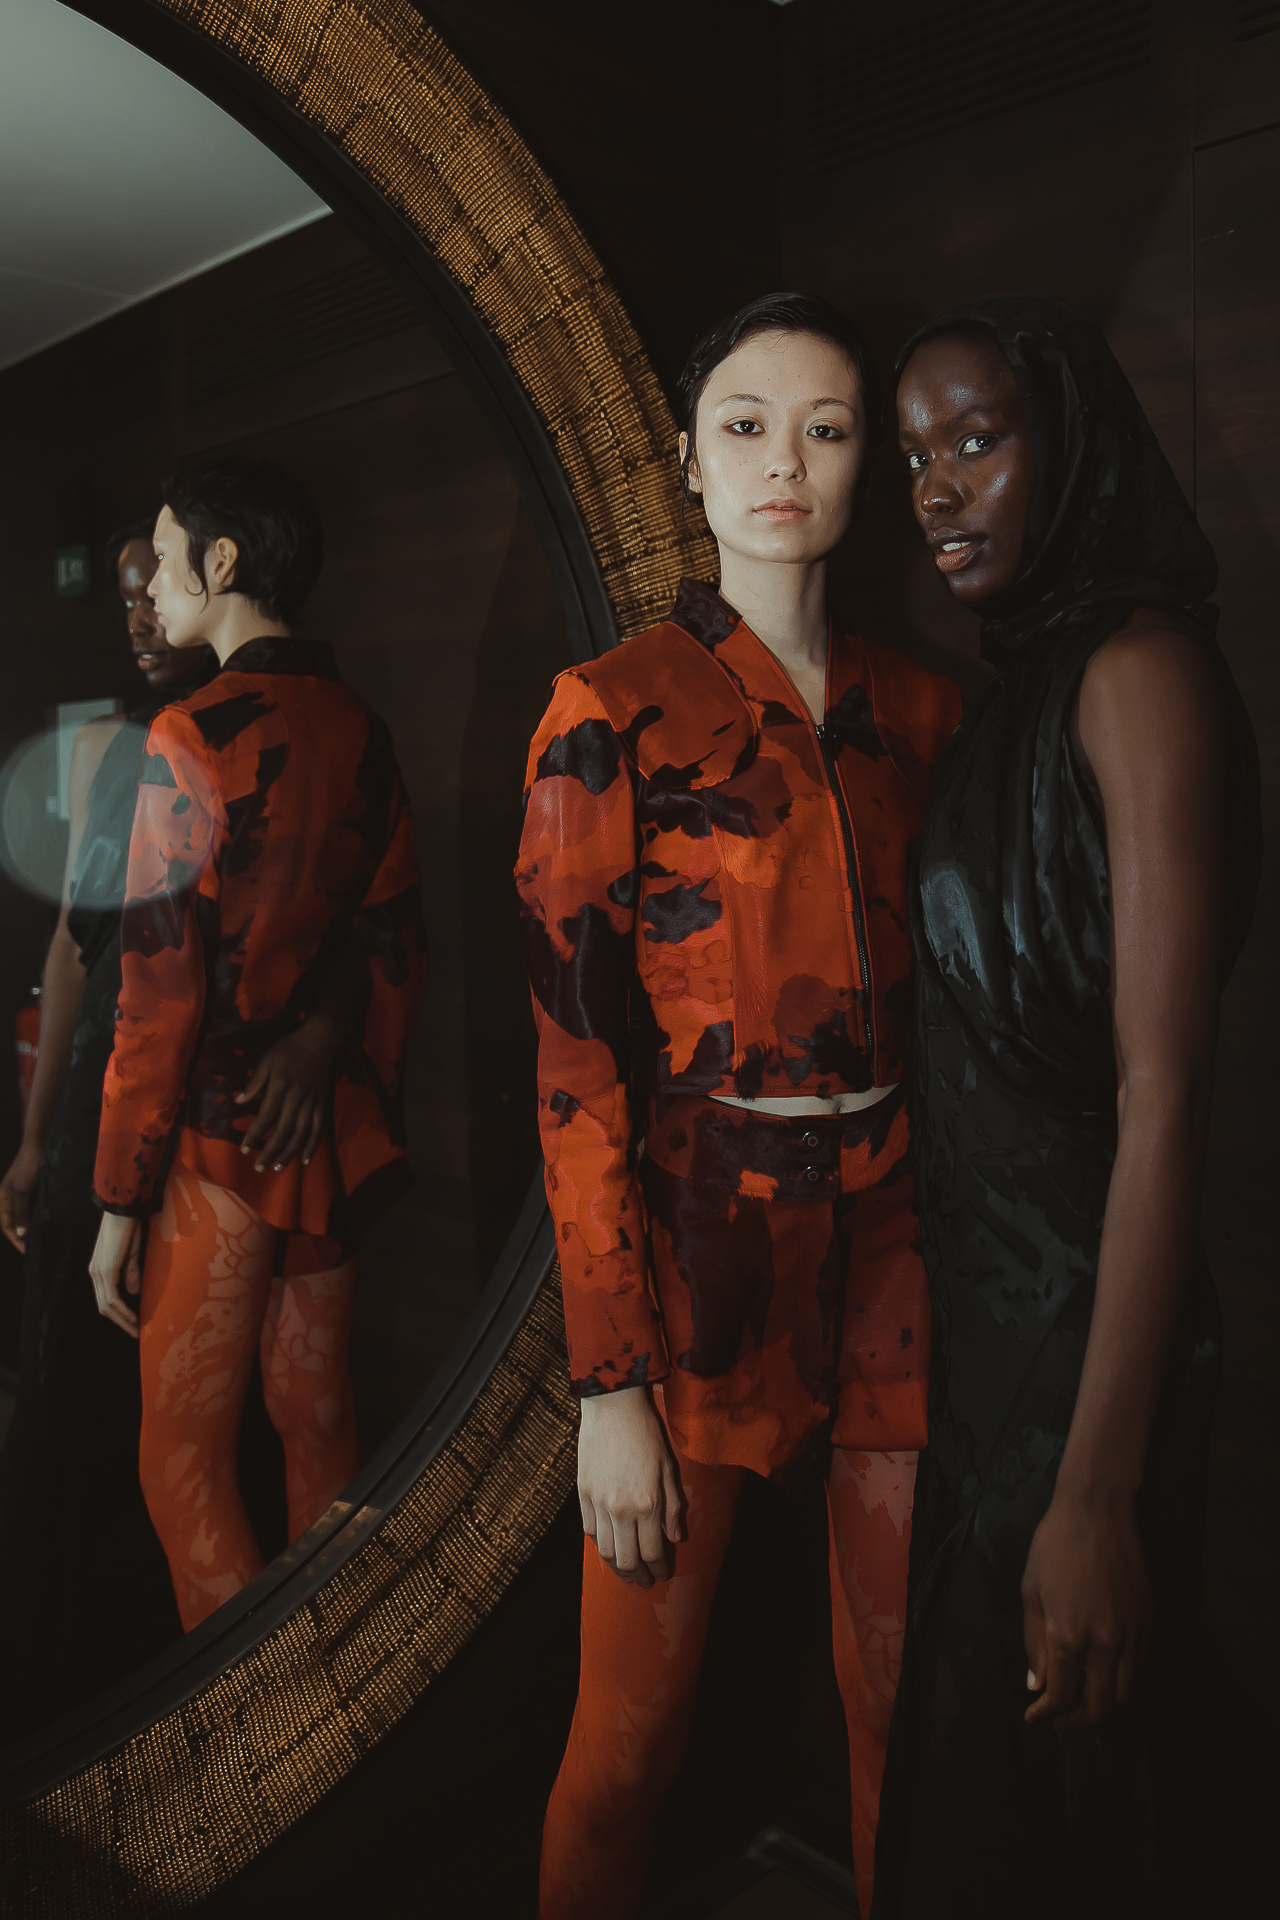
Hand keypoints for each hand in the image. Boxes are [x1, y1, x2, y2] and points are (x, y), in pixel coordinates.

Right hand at [0, 1141, 41, 1253]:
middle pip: (13, 1223)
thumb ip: (21, 1212)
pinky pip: (30, 1208)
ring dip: (28, 1228)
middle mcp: (9, 1198)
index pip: (6, 1226)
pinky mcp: (30, 1189)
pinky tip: (44, 1223)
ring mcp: (19, 1194)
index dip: (15, 1240)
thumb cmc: (28, 1167)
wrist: (38, 1146)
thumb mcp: (23, 1191)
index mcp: (2, 1199)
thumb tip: (20, 1234)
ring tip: (39, 1240)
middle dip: (21, 1237)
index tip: (26, 1251)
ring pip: (22, 1216)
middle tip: (33, 1249)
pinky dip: (34, 1217)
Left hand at [89, 1212, 143, 1336]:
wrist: (123, 1210)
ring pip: (106, 1304)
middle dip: (119, 1321)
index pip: (106, 1298)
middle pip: (103, 1305)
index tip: (133, 1323)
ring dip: (121, 1319)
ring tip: (135, 1328)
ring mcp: (99, 1272)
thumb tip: (132, 1293)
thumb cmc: (128, 1227)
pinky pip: (111, 1297)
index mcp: (101, 1269)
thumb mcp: (132, 1253)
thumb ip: (130, 1273)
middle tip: (134, 1332)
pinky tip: (132, 1316)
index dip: (118, 1313)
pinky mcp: (105, 1270)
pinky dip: (122, 1309)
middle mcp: (96, 1273)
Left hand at [235, 1015, 339, 1172]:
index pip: (265, 1118)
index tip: (244, 1150)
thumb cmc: (290, 1047)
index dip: (254, 1136)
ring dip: (289, 1153)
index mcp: (280, 1088)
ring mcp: (312, 1103)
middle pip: (283, 1132)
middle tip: (259, 1168)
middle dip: (270, 1152)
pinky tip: (306, 1160)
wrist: (321, 1039)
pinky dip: (313, 1146)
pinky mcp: (323, 1104)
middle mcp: (297, 1099)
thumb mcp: (267, 1059)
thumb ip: (255, 1082)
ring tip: (278, 1168)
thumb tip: (239, 1101)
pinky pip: (319, 1129)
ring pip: (301, 1134)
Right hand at [577, 1387, 684, 1586]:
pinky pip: (589, 1530)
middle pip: (627, 1559)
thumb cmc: (646, 1434)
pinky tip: (609, 1544)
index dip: (659, 1567)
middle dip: (638, 1575)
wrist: (612, 1408)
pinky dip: (599, 1543)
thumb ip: (672, 1506)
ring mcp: (598, 1503)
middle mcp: (621, 1509)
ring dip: (617, 1566)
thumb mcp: (668, 1469)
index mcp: (647, 1504)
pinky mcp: (582, 1494)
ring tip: (626, 1570)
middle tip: (644, 1581)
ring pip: (605, 1551)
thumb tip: (675, 1537)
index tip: (663, 1573)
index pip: (653, 1551)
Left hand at [1022, 1485, 1151, 1731]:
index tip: (1034, 1716)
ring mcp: (1132, 1634)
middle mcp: (1105, 1643)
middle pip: (1100, 1709)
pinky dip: (1123, 1683)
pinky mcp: (1150, 1621)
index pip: (1061, 1697)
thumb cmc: (1055, 1545)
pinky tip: (1105, 1676)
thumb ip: (1034, 1643)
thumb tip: (1036, 1685)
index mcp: (1068, 1637)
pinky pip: (1141, 1668)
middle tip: (1060, 1720)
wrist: (1098, 1509)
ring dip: (1104, 1709)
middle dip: (1077, 1724)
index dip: (1045, 1714)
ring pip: (1126, 1695)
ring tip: (1083, 1704)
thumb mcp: (1031, 1592)